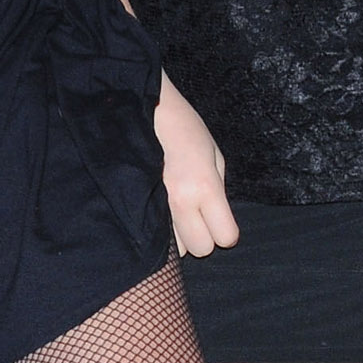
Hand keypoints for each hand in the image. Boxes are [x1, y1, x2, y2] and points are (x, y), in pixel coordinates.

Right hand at [155, 75, 237, 257]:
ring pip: (176, 249)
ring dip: (180, 236)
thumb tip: (218, 217)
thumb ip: (219, 190)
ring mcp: (156, 207)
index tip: (220, 219)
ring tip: (176, 211)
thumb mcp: (214, 154)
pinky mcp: (137, 207)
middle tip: (197, 216)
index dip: (226, 231)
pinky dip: (161, 233)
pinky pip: (155, 238)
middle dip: (203, 237)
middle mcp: (181, 201)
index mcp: (205, 186)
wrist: (142, 113)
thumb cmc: (183, 128)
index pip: (225, 237)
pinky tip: (161, 214)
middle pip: (201, 249)